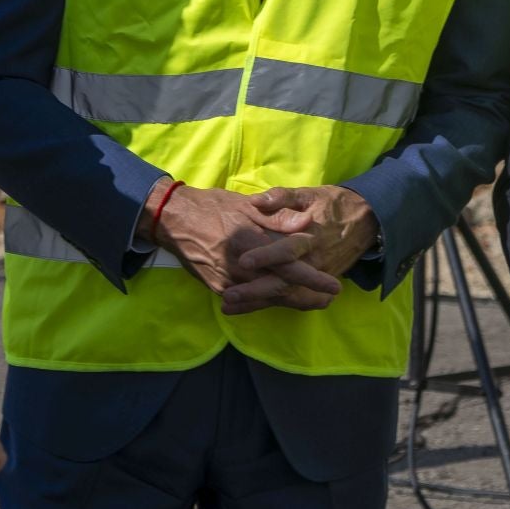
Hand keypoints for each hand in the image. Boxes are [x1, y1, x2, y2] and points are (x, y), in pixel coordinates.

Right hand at [148, 180, 340, 311]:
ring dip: (290, 302)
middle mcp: (242, 267)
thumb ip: (278, 218)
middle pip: (281, 290)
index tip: (334, 287)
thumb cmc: (213, 207)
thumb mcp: (247, 206)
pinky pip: (248, 300)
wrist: (175, 219)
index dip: (313, 278)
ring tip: (312, 303)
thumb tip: (307, 223)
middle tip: (328, 300)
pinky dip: (266, 301)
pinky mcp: (218, 288)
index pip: (289, 266)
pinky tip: (279, 300)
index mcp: (252, 243)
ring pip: (266, 298)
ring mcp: (229, 281)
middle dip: (307, 298)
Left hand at [227, 184, 378, 313]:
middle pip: (284, 282)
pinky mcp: (317, 285)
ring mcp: (316, 276)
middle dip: (256, 291)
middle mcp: (313, 262)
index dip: (266, 257)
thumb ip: (283, 197)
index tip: (243, 262)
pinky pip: (293, 300)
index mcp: (309, 237)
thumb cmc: (332, 204)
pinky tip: (247, 309)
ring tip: (228, 307)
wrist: (366, 221)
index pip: (287, 251)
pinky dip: (271, 305)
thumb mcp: (309, 194)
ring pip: (285, 295)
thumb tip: (256, 201)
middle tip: (228, 296)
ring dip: (257, 302)